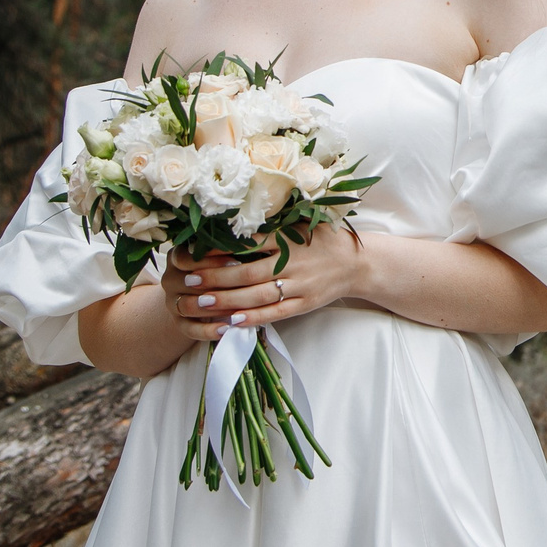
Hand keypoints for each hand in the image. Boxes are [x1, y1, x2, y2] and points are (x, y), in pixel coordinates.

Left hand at [164, 232, 364, 342]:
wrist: (358, 263)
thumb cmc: (323, 240)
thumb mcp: (300, 225)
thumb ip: (271, 227)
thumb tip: (233, 228)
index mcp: (288, 239)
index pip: (248, 245)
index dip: (220, 251)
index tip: (196, 254)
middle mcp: (292, 263)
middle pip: (247, 273)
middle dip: (215, 278)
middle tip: (189, 280)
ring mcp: (299, 285)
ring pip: (257, 296)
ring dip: (227, 300)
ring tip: (202, 302)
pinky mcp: (305, 303)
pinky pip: (276, 313)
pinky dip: (254, 318)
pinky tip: (232, 321)